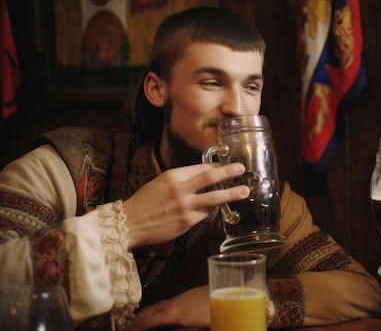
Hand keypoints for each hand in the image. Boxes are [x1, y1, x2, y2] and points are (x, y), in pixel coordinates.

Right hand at [122, 163, 249, 247]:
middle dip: (228, 172)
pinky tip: (212, 210)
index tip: (225, 166)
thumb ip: (181, 180)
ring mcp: (184, 206)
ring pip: (214, 198)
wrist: (129, 223)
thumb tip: (201, 178)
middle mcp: (180, 189)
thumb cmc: (144, 202)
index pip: (200, 168)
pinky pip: (205, 214)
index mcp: (173, 176)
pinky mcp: (186, 221)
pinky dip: (210, 211)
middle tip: (241, 169)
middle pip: (210, 178)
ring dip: (231, 194)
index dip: (216, 167)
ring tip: (244, 191)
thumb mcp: (160, 183)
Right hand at [124, 286, 210, 330]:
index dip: (132, 328)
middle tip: (129, 328)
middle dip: (136, 321)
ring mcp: (180, 298)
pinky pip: (166, 302)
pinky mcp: (188, 295)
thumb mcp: (196, 328)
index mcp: (173, 313)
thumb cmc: (217, 310)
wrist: (232, 293)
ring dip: (147, 315)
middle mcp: (174, 303)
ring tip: (142, 324)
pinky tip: (163, 315)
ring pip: (157, 306)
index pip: (145, 321)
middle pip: (148, 312)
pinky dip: (158, 310)